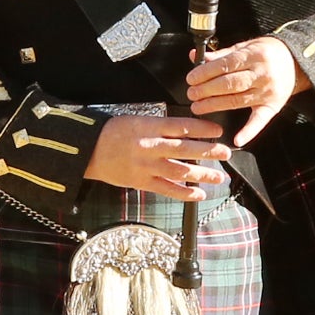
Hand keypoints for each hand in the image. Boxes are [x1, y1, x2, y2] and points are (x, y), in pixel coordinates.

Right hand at [86, 113, 229, 197]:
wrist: (87, 150)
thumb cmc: (113, 132)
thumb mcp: (137, 120)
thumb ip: (160, 126)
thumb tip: (187, 132)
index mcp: (149, 127)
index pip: (182, 126)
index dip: (203, 128)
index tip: (218, 130)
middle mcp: (150, 146)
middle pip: (185, 148)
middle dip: (209, 151)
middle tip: (227, 153)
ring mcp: (146, 166)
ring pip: (180, 170)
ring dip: (202, 174)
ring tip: (220, 177)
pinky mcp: (141, 182)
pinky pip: (167, 189)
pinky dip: (185, 192)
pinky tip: (199, 194)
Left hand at [184, 37, 306, 142]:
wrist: (296, 63)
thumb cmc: (268, 53)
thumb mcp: (246, 46)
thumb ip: (221, 54)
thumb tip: (197, 56)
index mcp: (255, 55)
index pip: (226, 65)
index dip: (206, 73)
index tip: (192, 78)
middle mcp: (262, 74)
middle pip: (229, 84)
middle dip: (206, 89)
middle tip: (191, 93)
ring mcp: (268, 92)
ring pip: (237, 101)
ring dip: (214, 105)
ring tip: (198, 106)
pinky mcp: (272, 107)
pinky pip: (260, 121)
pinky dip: (249, 132)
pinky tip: (237, 139)